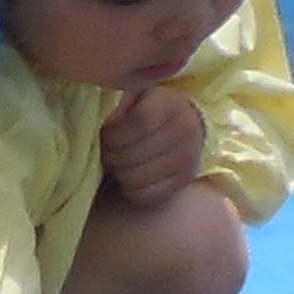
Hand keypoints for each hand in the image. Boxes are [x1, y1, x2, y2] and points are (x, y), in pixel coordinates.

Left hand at [100, 88, 208, 206]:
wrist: (182, 128)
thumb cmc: (146, 112)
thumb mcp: (134, 99)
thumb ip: (119, 105)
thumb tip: (106, 121)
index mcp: (170, 105)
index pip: (137, 123)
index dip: (113, 133)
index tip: (107, 134)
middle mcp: (186, 130)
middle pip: (131, 154)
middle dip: (111, 155)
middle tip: (109, 151)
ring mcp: (188, 158)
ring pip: (134, 178)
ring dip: (119, 172)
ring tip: (120, 162)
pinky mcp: (182, 181)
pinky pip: (143, 194)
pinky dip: (130, 188)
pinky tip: (131, 174)